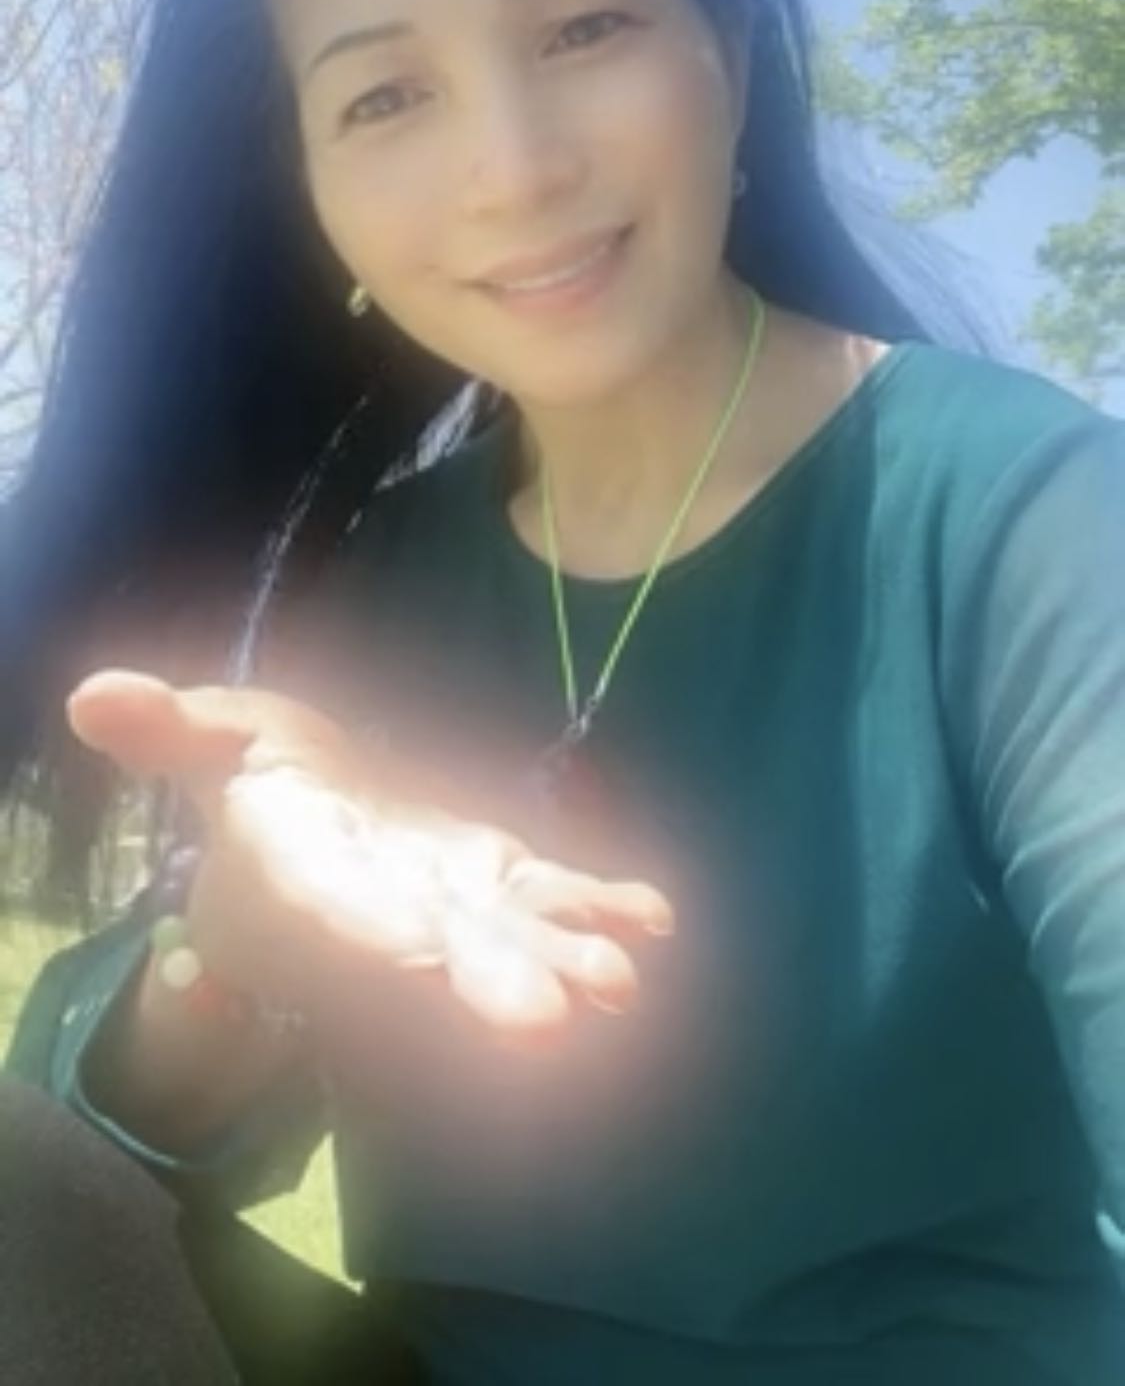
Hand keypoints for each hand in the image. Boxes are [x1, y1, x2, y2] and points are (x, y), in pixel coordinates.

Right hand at [67, 670, 675, 1040]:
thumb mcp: (214, 743)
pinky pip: (557, 901)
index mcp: (316, 886)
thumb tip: (92, 696)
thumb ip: (168, 729)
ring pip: (513, 944)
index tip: (420, 951)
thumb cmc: (260, 786)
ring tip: (619, 980)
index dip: (382, 937)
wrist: (316, 830)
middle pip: (444, 961)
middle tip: (558, 1019)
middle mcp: (392, 917)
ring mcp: (459, 909)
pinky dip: (602, 909)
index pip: (346, 918)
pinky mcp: (505, 885)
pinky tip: (652, 916)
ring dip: (565, 962)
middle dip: (495, 986)